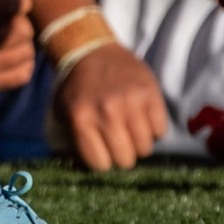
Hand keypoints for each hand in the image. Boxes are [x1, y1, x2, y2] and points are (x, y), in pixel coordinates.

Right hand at [0, 0, 35, 92]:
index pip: (8, 7)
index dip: (19, 1)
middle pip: (20, 30)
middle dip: (22, 22)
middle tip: (15, 18)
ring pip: (25, 52)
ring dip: (24, 42)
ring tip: (12, 36)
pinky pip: (23, 73)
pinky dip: (25, 62)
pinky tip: (13, 54)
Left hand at [51, 40, 168, 170]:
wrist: (90, 49)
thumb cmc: (77, 88)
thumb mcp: (63, 114)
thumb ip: (71, 145)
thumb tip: (82, 173)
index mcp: (81, 119)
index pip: (101, 165)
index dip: (103, 160)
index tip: (102, 149)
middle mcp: (107, 112)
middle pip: (126, 160)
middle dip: (122, 153)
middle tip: (118, 137)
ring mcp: (130, 101)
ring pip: (145, 148)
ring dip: (139, 142)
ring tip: (130, 126)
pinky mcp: (150, 92)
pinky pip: (160, 131)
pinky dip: (154, 128)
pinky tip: (142, 116)